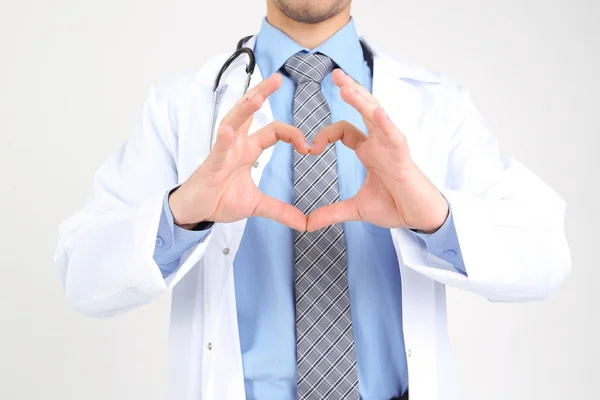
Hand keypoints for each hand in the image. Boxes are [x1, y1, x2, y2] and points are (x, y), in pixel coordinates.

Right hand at [169, 73, 308, 230]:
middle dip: (262, 94)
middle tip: (278, 78)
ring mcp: (222, 152)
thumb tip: (305, 224)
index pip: (273, 131)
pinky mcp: (211, 165)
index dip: (292, 134)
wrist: (196, 212)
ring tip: (257, 96)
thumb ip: (281, 211)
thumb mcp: (257, 206)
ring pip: (233, 123)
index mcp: (248, 150)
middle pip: (249, 113)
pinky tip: (228, 130)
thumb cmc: (220, 200)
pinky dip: (223, 140)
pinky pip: (218, 150)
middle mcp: (236, 145)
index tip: (308, 147)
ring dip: (244, 109)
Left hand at [306, 69, 448, 232]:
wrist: (418, 218)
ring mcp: (392, 148)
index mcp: (368, 151)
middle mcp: (379, 144)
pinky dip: (386, 125)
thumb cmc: (394, 206)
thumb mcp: (356, 210)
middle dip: (350, 91)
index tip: (309, 150)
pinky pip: (395, 137)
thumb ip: (331, 213)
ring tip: (346, 86)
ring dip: (362, 101)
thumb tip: (307, 224)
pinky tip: (377, 113)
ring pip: (377, 117)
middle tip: (335, 74)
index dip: (324, 136)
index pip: (344, 131)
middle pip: (363, 111)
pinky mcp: (403, 159)